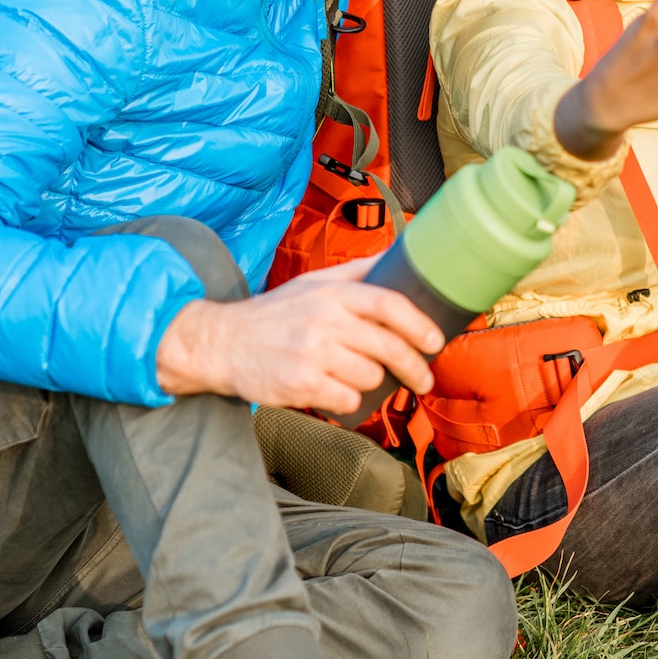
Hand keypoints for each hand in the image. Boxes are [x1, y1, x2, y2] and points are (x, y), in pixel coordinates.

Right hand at [155, 255, 444, 413]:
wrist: (221, 342)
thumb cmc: (275, 314)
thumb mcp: (314, 282)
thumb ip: (358, 271)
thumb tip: (401, 256)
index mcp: (332, 293)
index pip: (389, 303)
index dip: (419, 324)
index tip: (435, 341)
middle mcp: (324, 321)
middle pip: (389, 347)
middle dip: (415, 367)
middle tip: (424, 379)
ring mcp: (312, 355)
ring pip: (371, 377)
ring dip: (371, 382)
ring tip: (352, 374)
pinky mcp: (300, 385)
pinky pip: (347, 401)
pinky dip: (347, 402)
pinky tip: (333, 391)